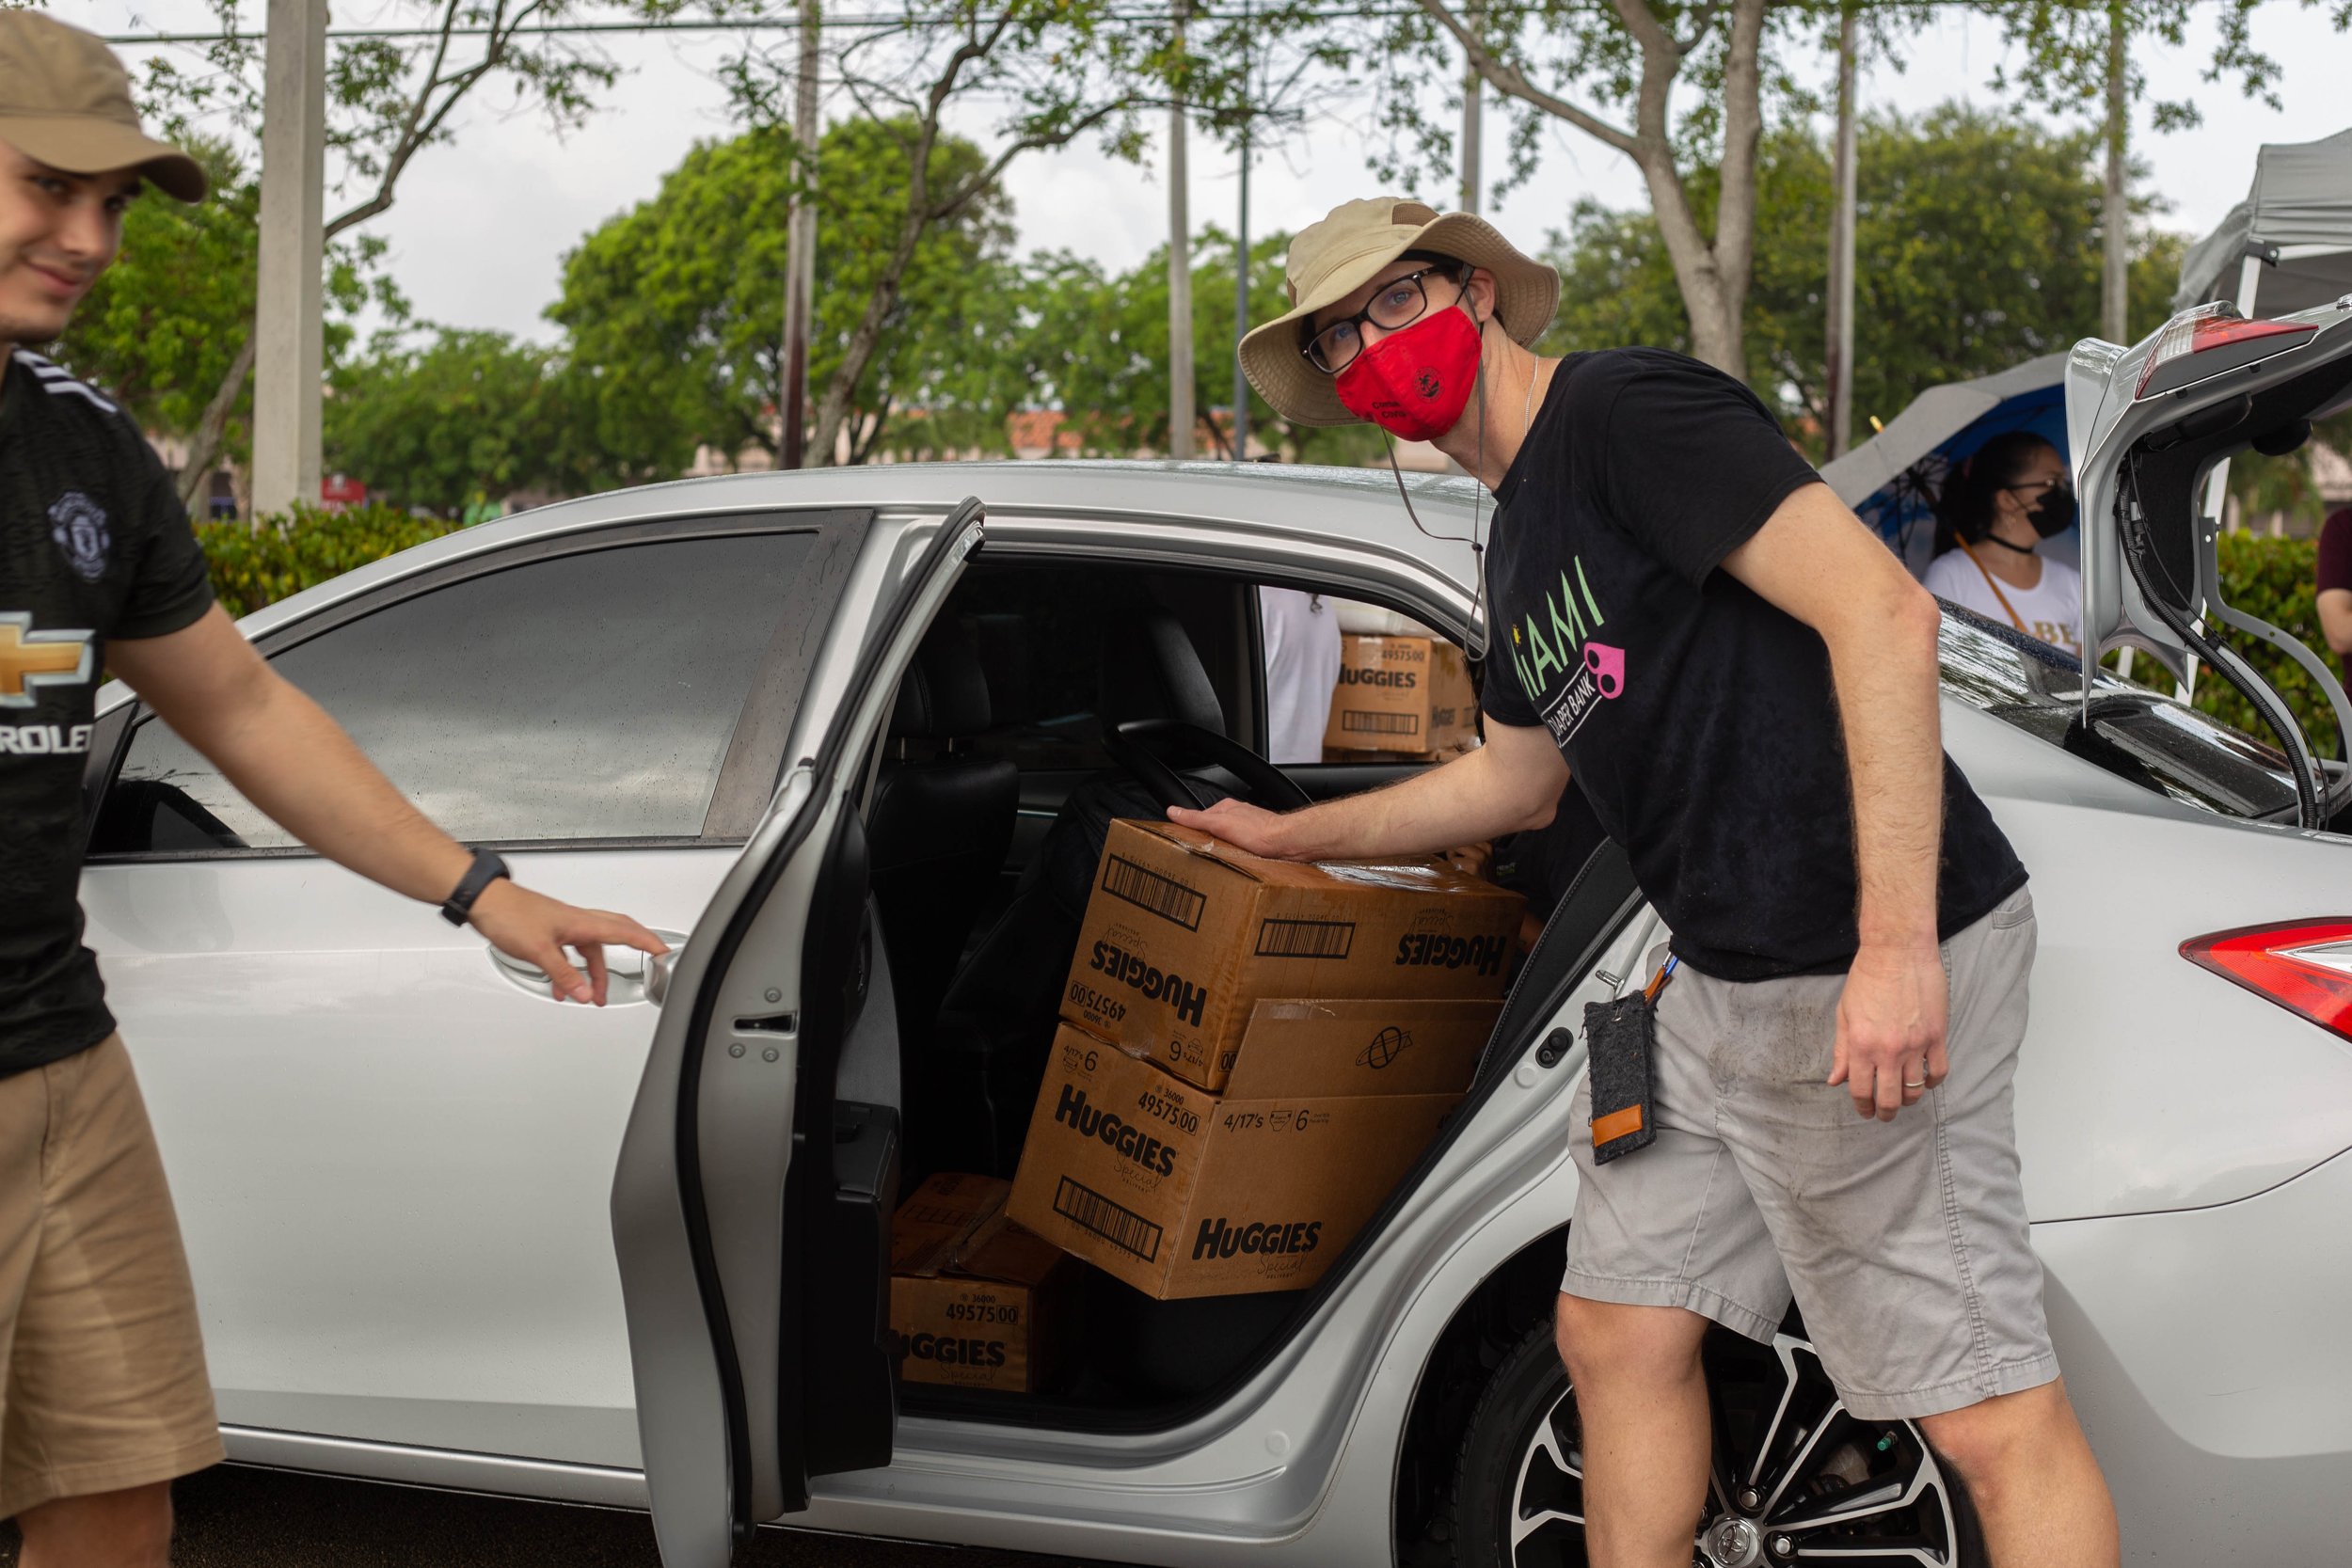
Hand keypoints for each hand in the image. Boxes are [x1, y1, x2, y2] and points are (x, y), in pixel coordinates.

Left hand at [467, 880, 669, 1004]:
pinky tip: (561, 985)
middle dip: (630, 954)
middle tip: (645, 965)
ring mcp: (563, 925)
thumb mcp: (540, 951)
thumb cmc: (509, 915)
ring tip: (591, 994)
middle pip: (615, 936)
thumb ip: (564, 975)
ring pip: (590, 949)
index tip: (665, 951)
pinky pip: (570, 952)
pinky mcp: (549, 930)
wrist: (484, 901)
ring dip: (593, 972)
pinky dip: (572, 970)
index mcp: (581, 923)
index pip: (625, 932)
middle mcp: (576, 922)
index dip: (648, 942)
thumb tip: (585, 993)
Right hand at [1165, 797, 1293, 857]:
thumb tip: (1173, 811)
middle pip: (1214, 830)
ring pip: (1227, 841)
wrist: (1287, 844)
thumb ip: (1196, 819)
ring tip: (1215, 862)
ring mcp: (1248, 830)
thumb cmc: (1259, 832)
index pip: (1200, 817)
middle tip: (1198, 856)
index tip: (1182, 841)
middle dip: (1206, 843)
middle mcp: (1238, 816)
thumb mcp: (1220, 824)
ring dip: (1221, 851)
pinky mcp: (1257, 843)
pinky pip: (1239, 850)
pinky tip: (1233, 864)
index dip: (1191, 831)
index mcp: (1226, 808)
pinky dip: (1234, 856)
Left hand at [1827, 939, 1947, 1119]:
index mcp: (1861, 1045)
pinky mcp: (1937, 1036)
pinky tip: (1925, 1082)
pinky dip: (1932, 1082)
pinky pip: (1938, 1071)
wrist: (1898, 952)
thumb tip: (1836, 1081)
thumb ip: (1842, 1051)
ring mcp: (1916, 1045)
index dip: (1862, 1106)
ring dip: (1908, 1099)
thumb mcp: (1845, 1015)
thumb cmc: (1866, 979)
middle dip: (1886, 1112)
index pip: (1861, 1090)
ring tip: (1903, 1097)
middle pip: (1890, 1098)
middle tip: (1884, 1115)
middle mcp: (1889, 1050)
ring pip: (1915, 1089)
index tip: (1865, 1111)